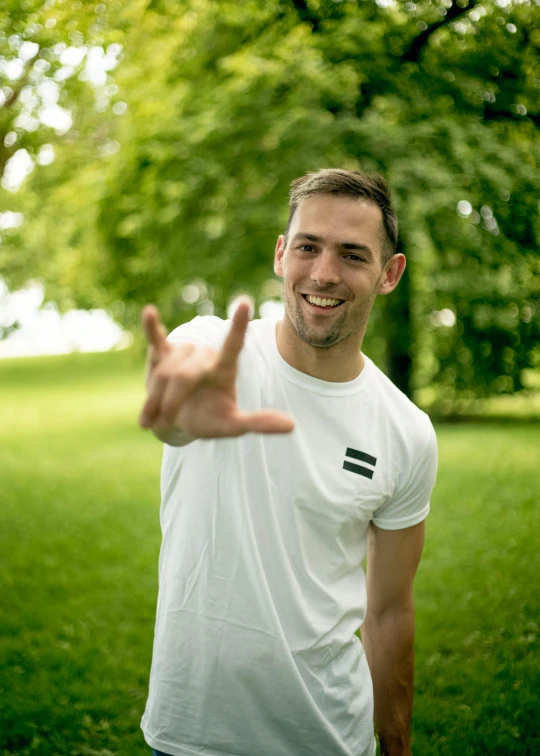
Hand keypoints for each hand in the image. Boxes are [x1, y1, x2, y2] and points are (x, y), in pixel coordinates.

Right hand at [139, 301, 294, 438]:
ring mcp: (183, 352)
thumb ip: (258, 423)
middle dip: (170, 401)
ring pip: (164, 371)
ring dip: (153, 398)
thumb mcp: (232, 426)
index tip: (244, 303)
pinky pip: (155, 338)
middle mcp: (206, 355)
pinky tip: (149, 312)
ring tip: (153, 416)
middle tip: (164, 423)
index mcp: (225, 368)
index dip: (237, 326)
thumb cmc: (208, 420)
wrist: (176, 420)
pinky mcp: (161, 353)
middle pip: (184, 374)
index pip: (233, 345)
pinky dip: (151, 327)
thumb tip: (292, 426)